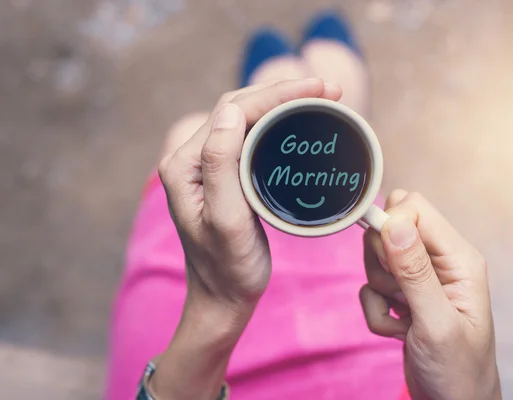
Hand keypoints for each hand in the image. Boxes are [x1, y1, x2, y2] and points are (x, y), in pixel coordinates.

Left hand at [151, 78, 341, 399]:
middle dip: (283, 92)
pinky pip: (251, 138)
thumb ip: (221, 166)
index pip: (232, 112)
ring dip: (282, 103)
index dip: (275, 94)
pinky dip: (278, 124)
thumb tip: (231, 111)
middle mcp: (191, 159)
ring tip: (321, 97)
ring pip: (247, 119)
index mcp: (184, 165)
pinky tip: (298, 120)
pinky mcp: (226, 175)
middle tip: (328, 89)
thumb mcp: (227, 221)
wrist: (223, 298)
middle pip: (239, 108)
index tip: (318, 88)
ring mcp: (208, 166)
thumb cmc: (226, 268)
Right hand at [360, 190, 500, 399]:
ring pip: (375, 259)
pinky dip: (376, 313)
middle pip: (389, 229)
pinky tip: (400, 331)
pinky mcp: (400, 295)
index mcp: (458, 258)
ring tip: (405, 319)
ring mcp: (417, 278)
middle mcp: (438, 261)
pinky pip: (369, 288)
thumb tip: (394, 222)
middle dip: (382, 264)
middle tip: (401, 296)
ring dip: (379, 293)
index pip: (415, 208)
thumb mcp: (436, 322)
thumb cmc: (458, 369)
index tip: (384, 256)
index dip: (391, 224)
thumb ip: (414, 271)